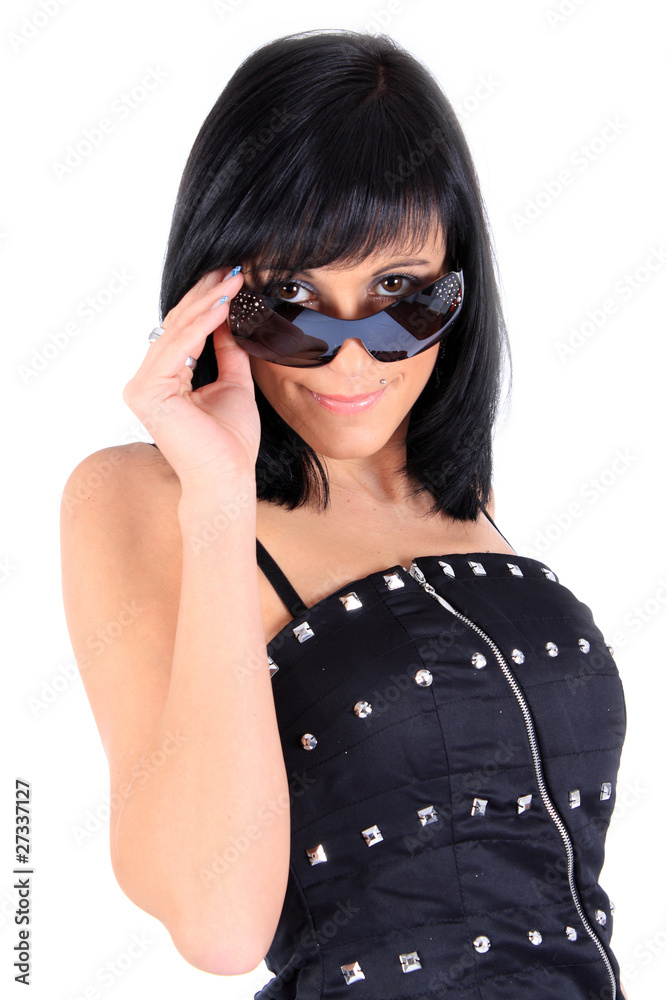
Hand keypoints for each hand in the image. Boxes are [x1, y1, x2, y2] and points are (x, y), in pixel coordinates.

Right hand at [123, 266, 259, 487]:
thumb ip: (227, 351)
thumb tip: (231, 318)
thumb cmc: (230, 442)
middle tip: (233, 268)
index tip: (232, 278)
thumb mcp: (233, 384)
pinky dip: (202, 324)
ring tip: (234, 281)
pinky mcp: (147, 393)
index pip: (183, 331)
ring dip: (208, 303)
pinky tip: (223, 306)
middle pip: (176, 326)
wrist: (227, 478)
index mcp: (163, 380)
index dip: (206, 302)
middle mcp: (146, 381)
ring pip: (176, 332)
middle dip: (206, 294)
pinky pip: (178, 348)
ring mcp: (142, 387)